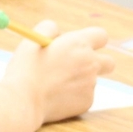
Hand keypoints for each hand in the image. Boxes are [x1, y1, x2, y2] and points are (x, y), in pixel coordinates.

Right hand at [0, 20, 114, 122]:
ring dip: (78, 80)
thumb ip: (50, 28)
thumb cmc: (26, 68)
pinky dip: (73, 95)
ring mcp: (90, 85)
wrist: (23, 100)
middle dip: (98, 62)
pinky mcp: (87, 102)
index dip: (92, 39)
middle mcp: (90, 63)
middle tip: (78, 65)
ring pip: (91, 80)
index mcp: (79, 44)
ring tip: (53, 84)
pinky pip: (84, 96)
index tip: (81, 44)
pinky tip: (55, 96)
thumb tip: (58, 33)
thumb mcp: (34, 38)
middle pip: (109, 61)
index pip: (101, 36)